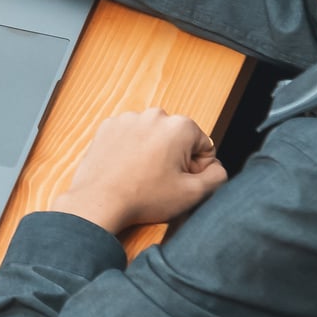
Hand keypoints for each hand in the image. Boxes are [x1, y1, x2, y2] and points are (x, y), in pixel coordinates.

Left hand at [51, 109, 225, 232]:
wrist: (99, 201)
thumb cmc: (144, 198)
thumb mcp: (193, 194)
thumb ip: (218, 177)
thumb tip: (217, 167)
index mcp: (180, 126)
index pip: (203, 146)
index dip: (196, 169)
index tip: (180, 182)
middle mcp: (155, 115)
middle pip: (178, 139)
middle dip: (174, 158)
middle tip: (161, 182)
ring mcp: (129, 118)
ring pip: (153, 137)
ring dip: (152, 153)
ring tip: (141, 177)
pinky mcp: (109, 126)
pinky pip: (130, 136)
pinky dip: (131, 150)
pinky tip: (126, 170)